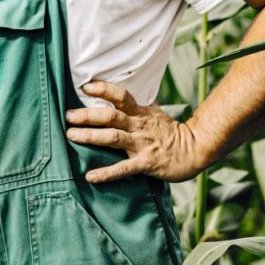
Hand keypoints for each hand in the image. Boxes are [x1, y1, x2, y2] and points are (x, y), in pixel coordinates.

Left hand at [66, 81, 207, 183]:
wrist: (196, 149)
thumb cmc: (172, 132)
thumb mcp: (156, 113)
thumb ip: (138, 106)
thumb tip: (122, 95)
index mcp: (141, 112)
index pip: (120, 95)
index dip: (102, 89)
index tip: (85, 87)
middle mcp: (139, 126)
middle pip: (110, 116)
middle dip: (87, 115)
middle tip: (68, 115)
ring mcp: (142, 144)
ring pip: (112, 137)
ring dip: (90, 136)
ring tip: (71, 136)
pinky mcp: (146, 163)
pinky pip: (123, 169)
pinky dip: (106, 173)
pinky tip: (90, 176)